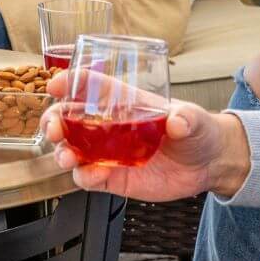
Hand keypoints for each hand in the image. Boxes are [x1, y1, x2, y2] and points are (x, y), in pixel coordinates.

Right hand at [40, 70, 252, 199]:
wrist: (207, 164)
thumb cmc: (196, 131)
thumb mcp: (193, 118)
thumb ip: (185, 118)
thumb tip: (177, 122)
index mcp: (121, 102)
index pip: (88, 86)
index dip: (68, 83)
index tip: (56, 86)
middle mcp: (107, 126)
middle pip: (66, 119)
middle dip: (52, 122)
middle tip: (54, 130)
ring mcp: (106, 153)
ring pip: (70, 150)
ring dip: (62, 152)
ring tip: (69, 158)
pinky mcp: (112, 177)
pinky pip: (88, 178)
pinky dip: (85, 176)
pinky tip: (96, 175)